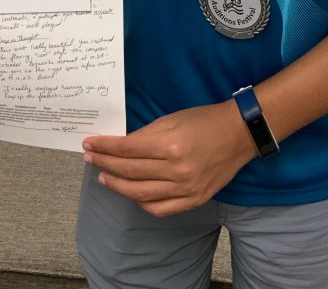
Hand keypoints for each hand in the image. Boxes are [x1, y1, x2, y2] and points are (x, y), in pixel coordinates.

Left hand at [82, 100, 256, 216]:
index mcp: (170, 145)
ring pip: (140, 194)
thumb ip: (146, 134)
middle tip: (90, 158)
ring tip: (104, 177)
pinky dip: (142, 203)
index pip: (127, 149)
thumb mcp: (172, 119)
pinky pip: (160, 209)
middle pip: (130, 172)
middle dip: (105, 164)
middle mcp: (176, 170)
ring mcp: (185, 189)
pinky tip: (131, 194)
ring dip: (117, 186)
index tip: (89, 144)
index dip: (105, 147)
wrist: (238, 134)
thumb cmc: (204, 120)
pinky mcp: (193, 200)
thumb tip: (121, 145)